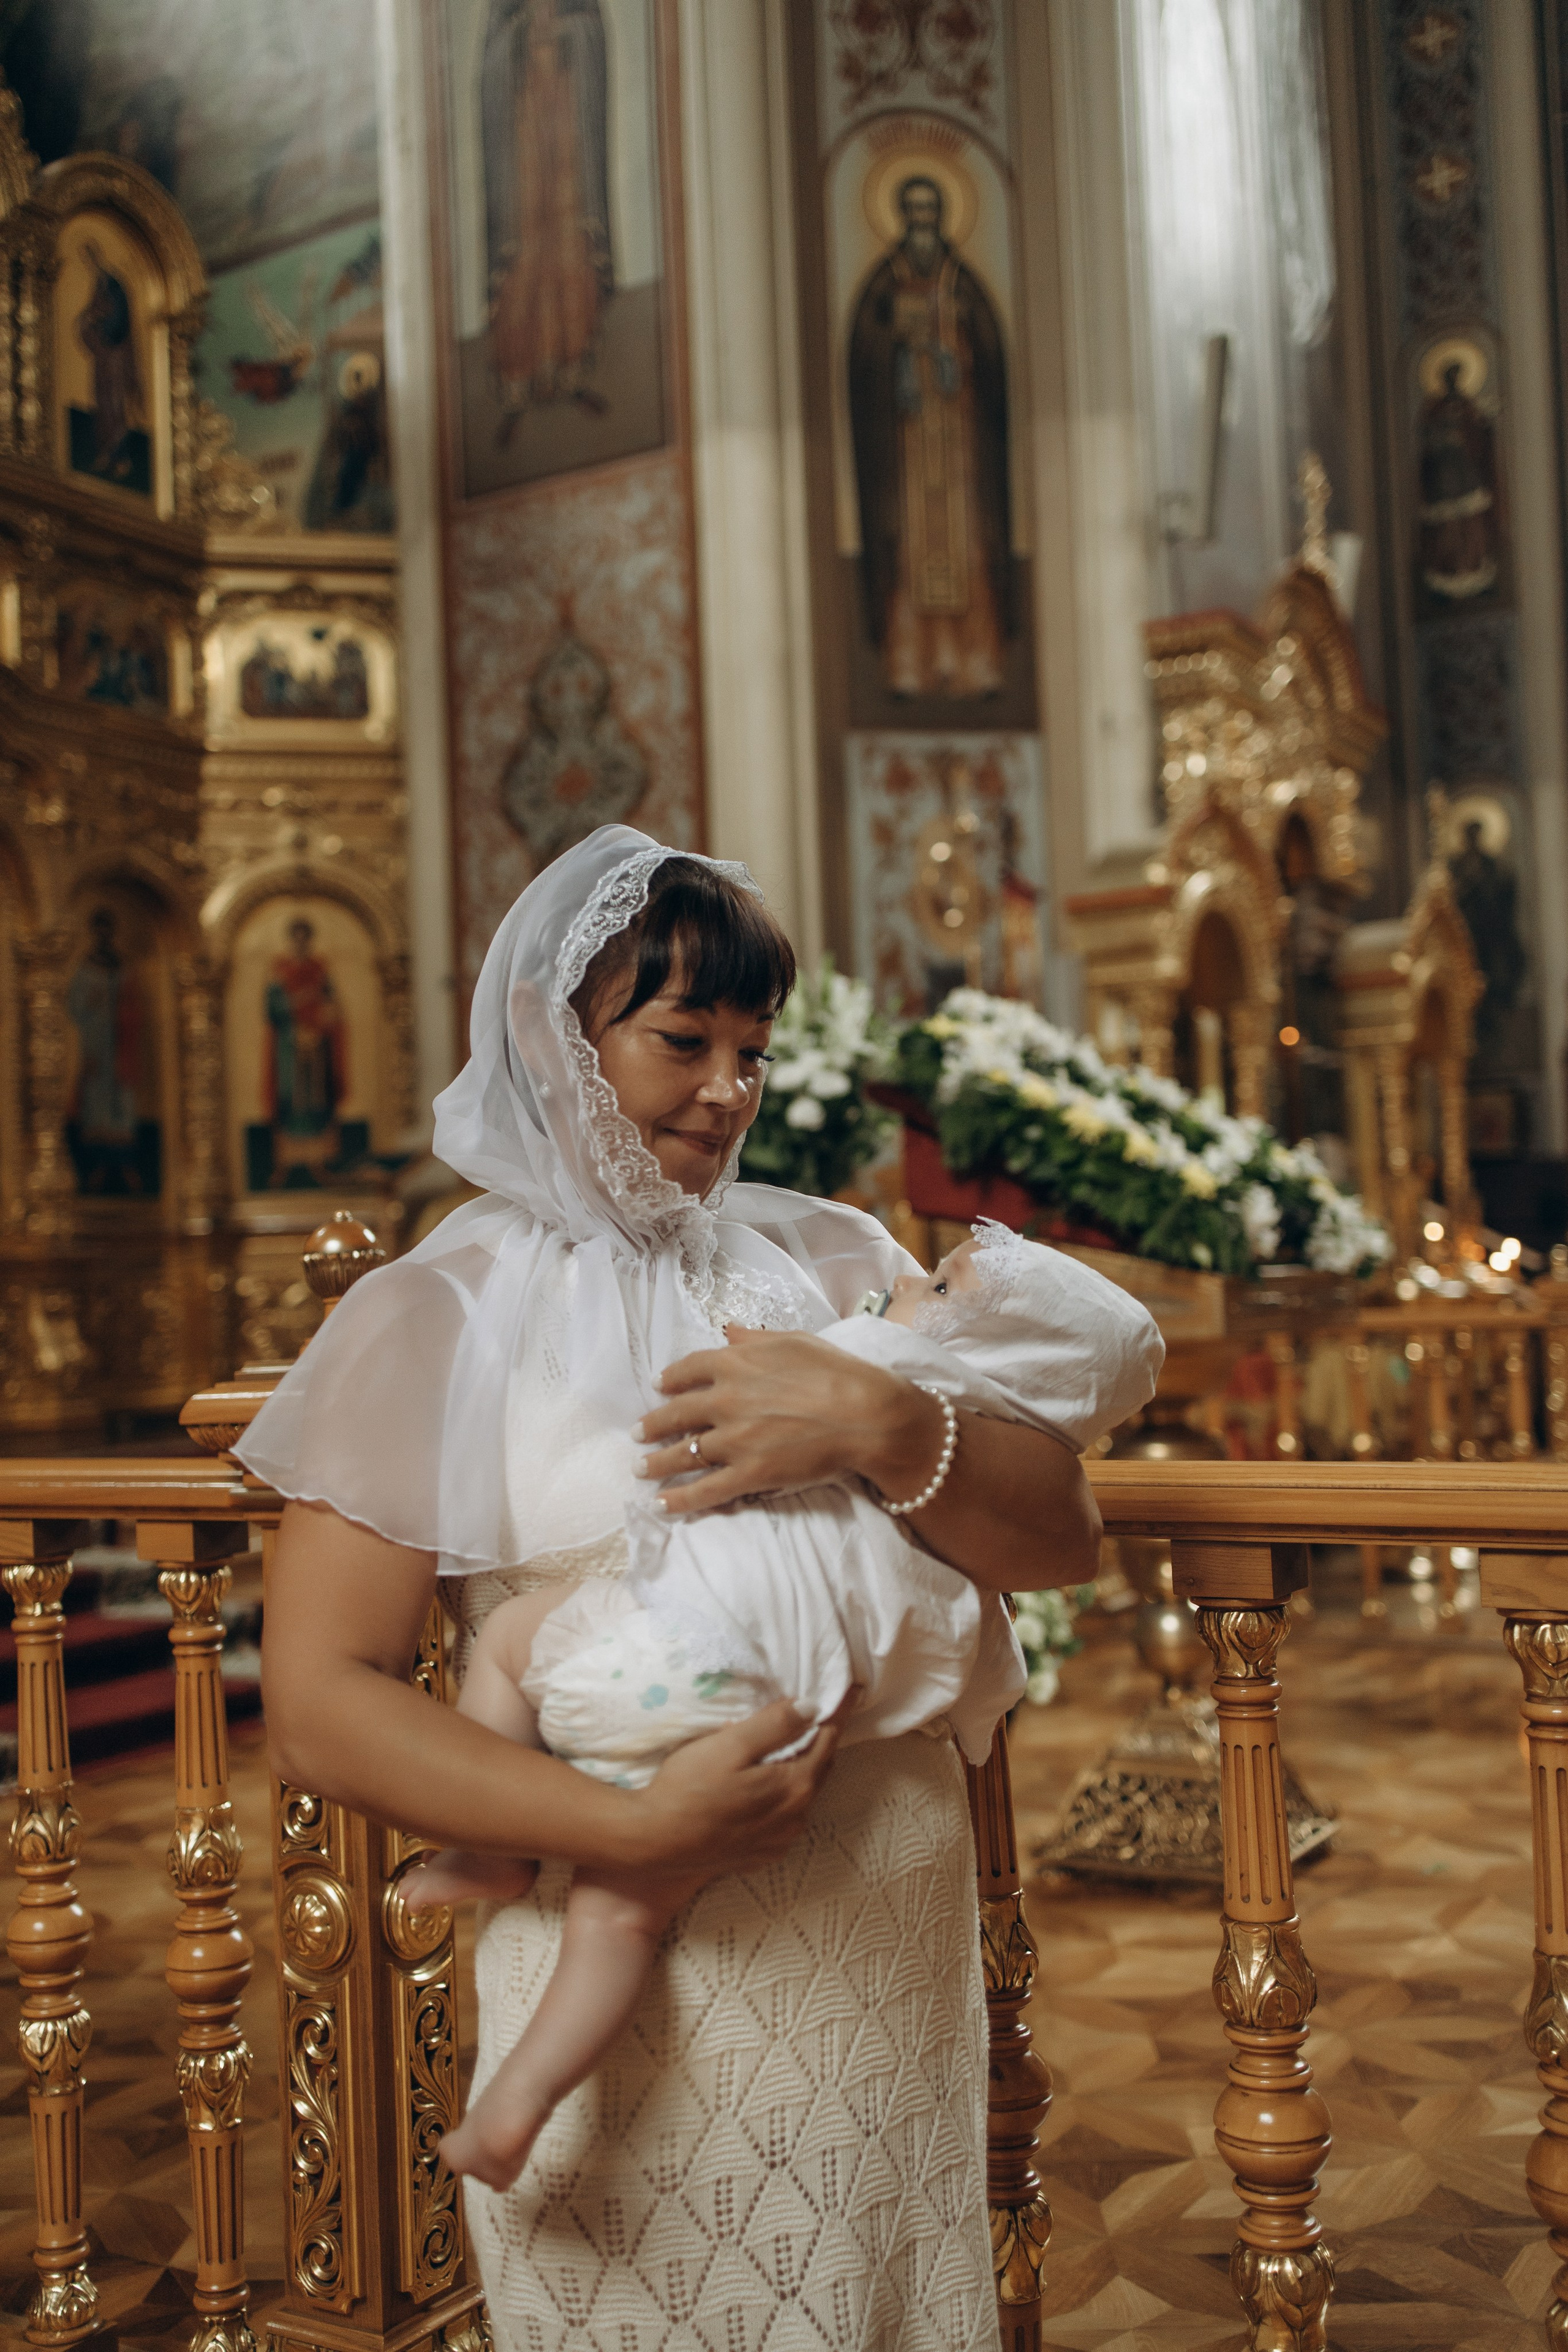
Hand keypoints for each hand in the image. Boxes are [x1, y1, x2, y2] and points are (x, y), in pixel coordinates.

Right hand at [626, 1691, 854, 1870]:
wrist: (652, 1842)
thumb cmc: (688, 1788)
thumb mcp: (730, 1744)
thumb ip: (775, 1724)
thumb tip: (812, 1708)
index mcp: (795, 1786)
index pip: (828, 1739)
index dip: (838, 1711)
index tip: (851, 1689)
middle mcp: (795, 1817)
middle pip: (819, 1767)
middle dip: (821, 1738)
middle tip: (819, 1712)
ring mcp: (778, 1841)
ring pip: (801, 1794)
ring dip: (801, 1769)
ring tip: (789, 1745)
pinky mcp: (759, 1855)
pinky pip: (783, 1818)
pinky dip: (783, 1797)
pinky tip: (766, 1787)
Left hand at [634, 1327, 936, 1514]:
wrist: (866, 1415)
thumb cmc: (837, 1372)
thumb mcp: (794, 1340)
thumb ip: (754, 1339)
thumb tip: (727, 1332)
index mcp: (735, 1363)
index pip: (688, 1370)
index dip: (669, 1379)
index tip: (659, 1387)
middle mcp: (725, 1401)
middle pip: (676, 1414)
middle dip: (652, 1425)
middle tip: (637, 1433)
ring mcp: (734, 1441)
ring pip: (683, 1454)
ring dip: (656, 1462)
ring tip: (639, 1469)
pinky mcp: (749, 1475)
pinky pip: (705, 1490)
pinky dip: (679, 1499)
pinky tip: (660, 1504)